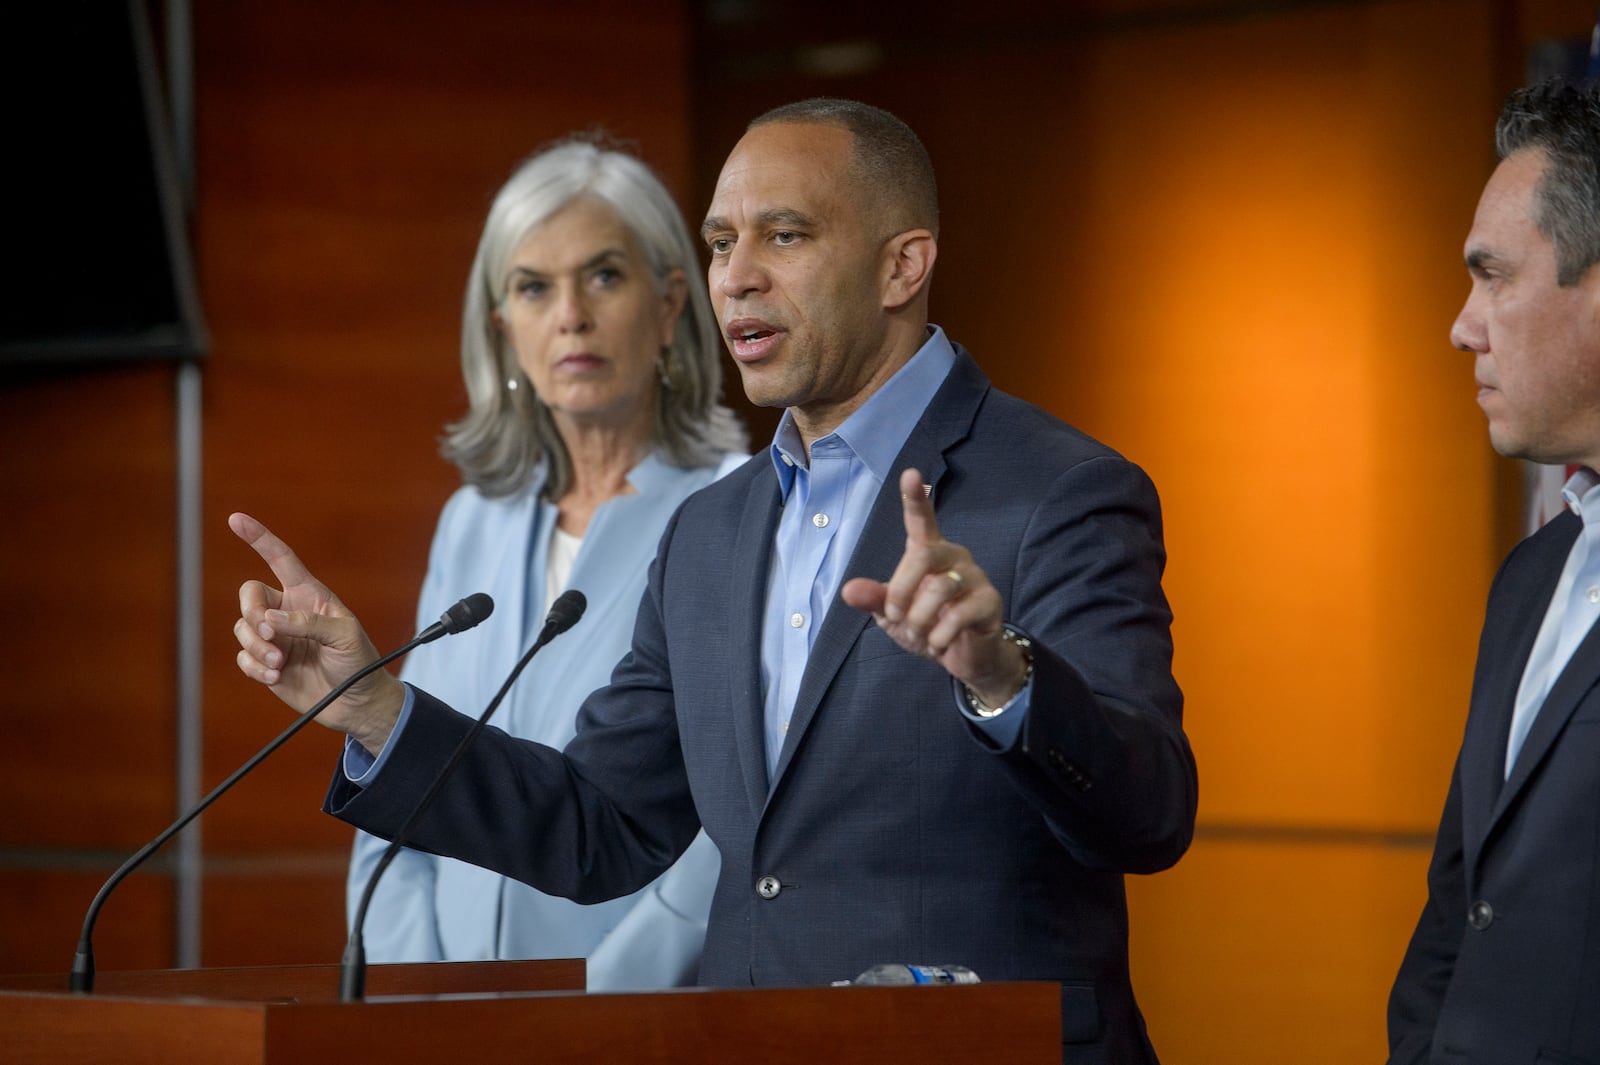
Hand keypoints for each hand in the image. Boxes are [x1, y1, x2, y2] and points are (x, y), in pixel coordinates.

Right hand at [229, 512, 403, 752]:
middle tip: (271, 636)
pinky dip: (255, 668)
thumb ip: (308, 623)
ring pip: (243, 628)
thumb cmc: (359, 662)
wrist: (356, 703)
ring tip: (279, 664)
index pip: (281, 559)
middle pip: (249, 595)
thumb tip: (269, 620)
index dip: (260, 538)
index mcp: (310, 595)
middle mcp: (288, 612)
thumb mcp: (345, 636)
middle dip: (252, 614)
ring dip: (257, 647)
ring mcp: (275, 638)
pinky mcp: (266, 663)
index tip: (236, 519)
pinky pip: (243, 657)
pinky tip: (276, 677)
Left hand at [840, 468, 1027, 706]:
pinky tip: (938, 644)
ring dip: (919, 620)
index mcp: (928, 552)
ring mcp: (975, 577)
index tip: (909, 474)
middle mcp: (953, 556)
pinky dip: (938, 636)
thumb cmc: (926, 625)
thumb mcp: (892, 616)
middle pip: (922, 556)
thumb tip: (847, 590)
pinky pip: (958, 615)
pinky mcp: (990, 601)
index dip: (914, 497)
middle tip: (894, 617)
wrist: (961, 658)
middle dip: (900, 592)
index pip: (921, 519)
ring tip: (920, 635)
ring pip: (939, 589)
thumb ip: (874, 599)